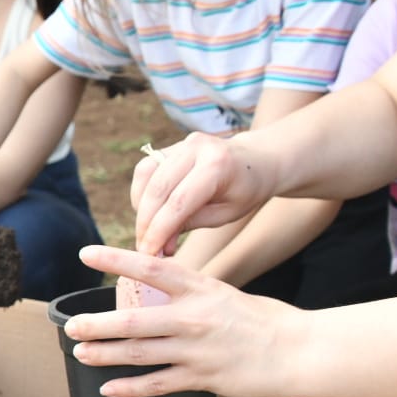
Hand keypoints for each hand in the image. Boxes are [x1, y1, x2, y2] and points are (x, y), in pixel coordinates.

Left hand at [60, 245, 307, 396]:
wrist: (300, 351)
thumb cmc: (263, 320)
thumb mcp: (224, 294)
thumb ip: (191, 293)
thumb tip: (159, 292)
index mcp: (200, 288)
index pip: (150, 267)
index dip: (115, 260)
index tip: (85, 254)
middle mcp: (193, 317)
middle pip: (133, 319)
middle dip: (96, 324)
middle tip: (70, 325)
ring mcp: (196, 349)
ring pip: (138, 353)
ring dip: (104, 354)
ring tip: (80, 353)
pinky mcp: (203, 378)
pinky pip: (157, 384)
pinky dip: (129, 388)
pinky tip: (108, 389)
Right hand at [130, 132, 277, 256]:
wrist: (256, 160)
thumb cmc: (243, 192)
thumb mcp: (224, 215)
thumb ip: (190, 225)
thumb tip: (159, 246)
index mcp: (218, 165)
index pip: (179, 202)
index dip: (159, 231)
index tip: (149, 254)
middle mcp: (197, 147)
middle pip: (158, 188)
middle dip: (145, 222)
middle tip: (143, 249)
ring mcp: (182, 142)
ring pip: (146, 175)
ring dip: (140, 207)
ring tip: (146, 230)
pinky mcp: (171, 145)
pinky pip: (145, 169)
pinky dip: (141, 193)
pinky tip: (147, 211)